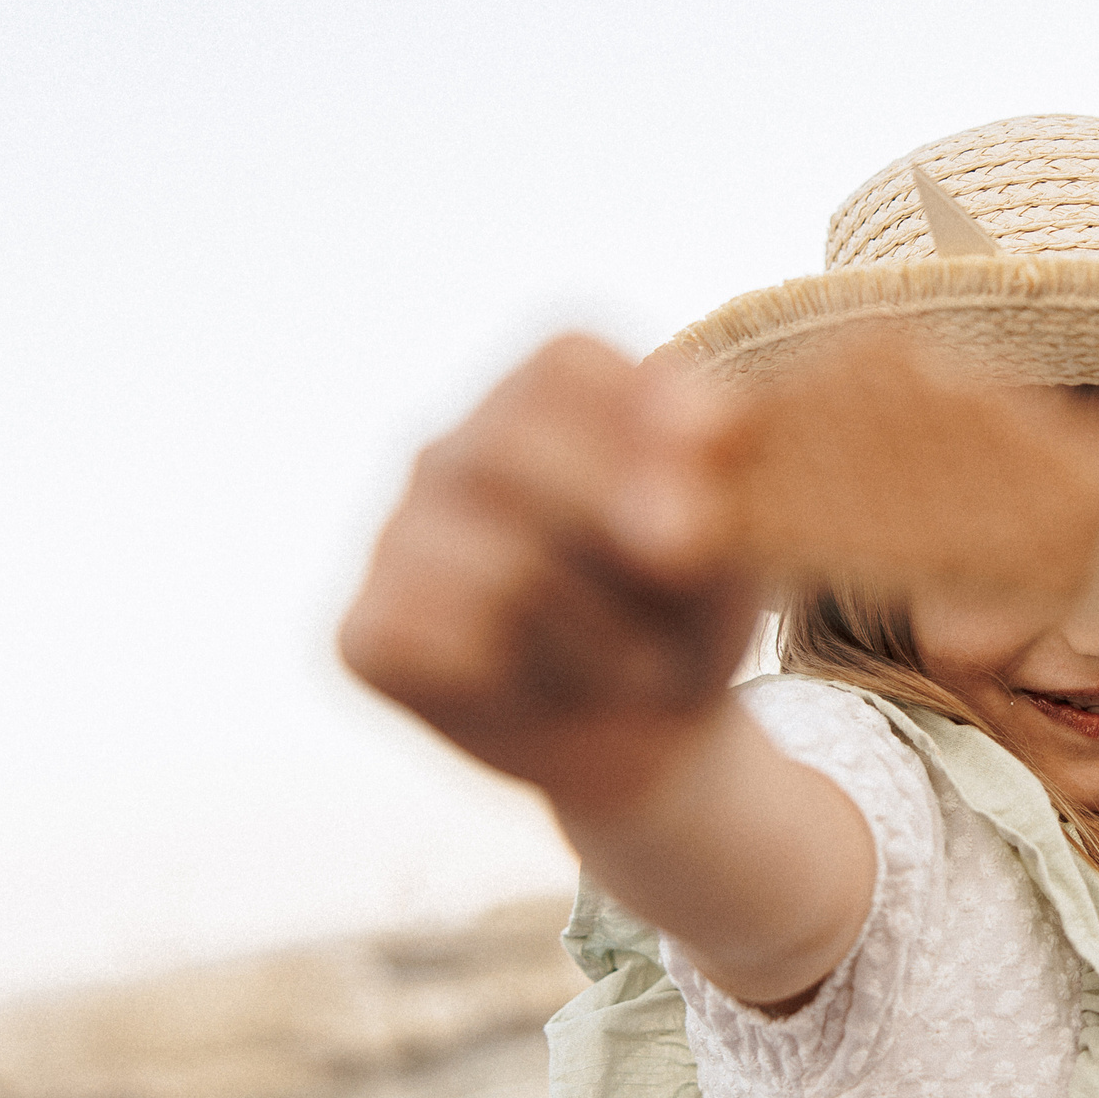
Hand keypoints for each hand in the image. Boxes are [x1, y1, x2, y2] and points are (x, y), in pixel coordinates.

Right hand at [337, 333, 759, 815]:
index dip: (645, 420)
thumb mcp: (736, 536)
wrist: (652, 735)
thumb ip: (716, 482)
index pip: (563, 362)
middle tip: (676, 583)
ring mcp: (397, 538)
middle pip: (512, 448)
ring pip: (497, 566)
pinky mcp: (361, 633)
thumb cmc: (690, 608)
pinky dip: (520, 682)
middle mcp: (453, 450)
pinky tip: (543, 689)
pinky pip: (438, 643)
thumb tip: (698, 457)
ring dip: (598, 634)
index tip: (707, 497)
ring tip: (630, 661)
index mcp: (539, 397)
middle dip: (619, 535)